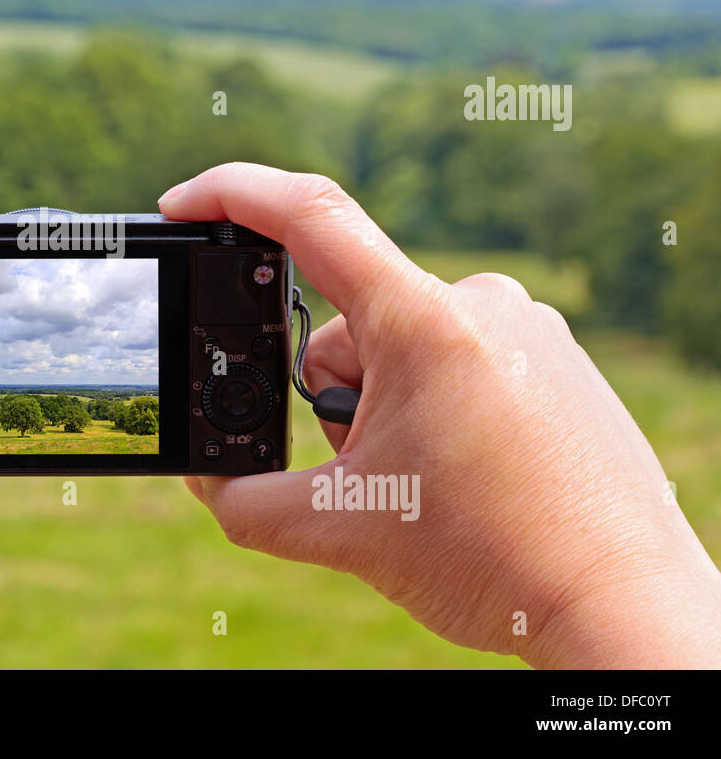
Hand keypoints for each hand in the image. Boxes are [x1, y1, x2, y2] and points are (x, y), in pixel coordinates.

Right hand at [161, 163, 720, 667]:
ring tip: (431, 481)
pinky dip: (431, 404)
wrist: (621, 605)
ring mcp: (521, 326)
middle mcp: (477, 302)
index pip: (307, 217)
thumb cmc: (492, 561)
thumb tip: (204, 476)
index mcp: (420, 322)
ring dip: (382, 404)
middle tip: (372, 471)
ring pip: (397, 345)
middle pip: (345, 323)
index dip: (229, 196)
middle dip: (329, 395)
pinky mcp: (549, 354)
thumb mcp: (341, 531)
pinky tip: (465, 469)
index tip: (181, 206)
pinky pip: (453, 356)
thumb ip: (245, 501)